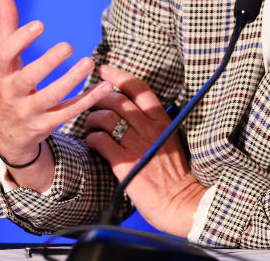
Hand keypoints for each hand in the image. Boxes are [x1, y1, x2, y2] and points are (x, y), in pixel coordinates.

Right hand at [0, 0, 113, 188]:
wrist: (5, 136)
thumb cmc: (8, 87)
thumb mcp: (4, 62)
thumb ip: (7, 28)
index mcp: (2, 74)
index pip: (4, 56)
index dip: (20, 40)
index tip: (40, 24)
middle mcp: (12, 94)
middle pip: (27, 79)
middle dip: (47, 63)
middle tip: (68, 46)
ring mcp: (29, 112)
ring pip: (51, 98)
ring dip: (71, 80)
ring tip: (89, 62)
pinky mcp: (47, 125)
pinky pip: (69, 112)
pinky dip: (88, 99)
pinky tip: (106, 85)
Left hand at [85, 65, 205, 236]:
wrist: (179, 200)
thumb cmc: (175, 174)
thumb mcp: (170, 139)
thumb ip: (154, 124)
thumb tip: (134, 115)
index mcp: (162, 119)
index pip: (139, 88)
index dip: (119, 76)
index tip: (105, 70)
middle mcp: (148, 127)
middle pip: (116, 99)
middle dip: (98, 98)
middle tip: (90, 104)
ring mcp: (136, 143)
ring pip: (104, 117)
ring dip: (91, 120)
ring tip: (90, 128)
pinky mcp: (124, 161)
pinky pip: (99, 140)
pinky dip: (91, 139)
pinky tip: (92, 144)